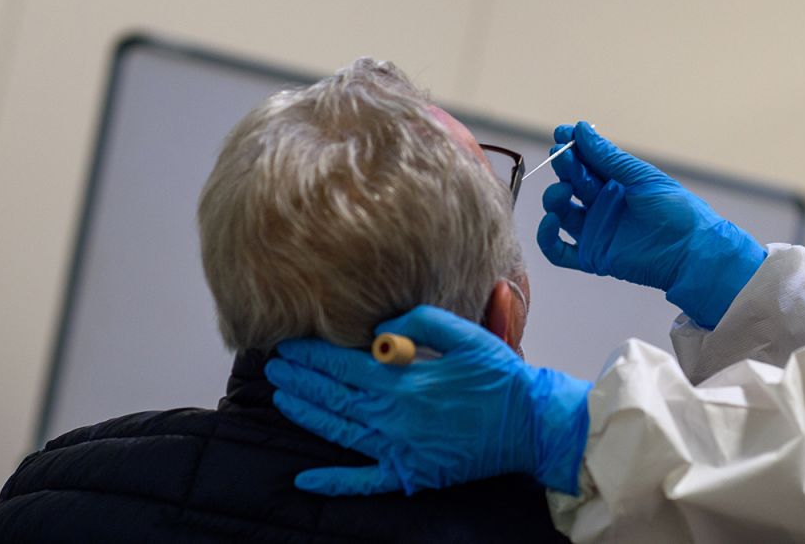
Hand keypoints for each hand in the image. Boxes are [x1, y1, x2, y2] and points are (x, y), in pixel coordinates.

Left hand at [264, 305, 591, 496]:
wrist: (531, 425)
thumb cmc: (501, 378)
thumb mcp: (466, 335)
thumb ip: (421, 322)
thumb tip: (381, 326)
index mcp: (404, 382)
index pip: (343, 365)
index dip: (312, 354)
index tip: (289, 343)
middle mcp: (393, 418)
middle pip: (333, 397)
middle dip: (300, 380)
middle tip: (273, 366)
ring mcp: (399, 450)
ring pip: (339, 431)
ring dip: (306, 414)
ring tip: (281, 398)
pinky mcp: (410, 474)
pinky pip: (364, 481)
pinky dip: (333, 482)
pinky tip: (305, 480)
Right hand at [537, 121, 765, 328]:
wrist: (691, 250)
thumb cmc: (677, 210)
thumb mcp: (642, 177)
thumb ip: (608, 157)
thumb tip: (581, 130)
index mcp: (617, 183)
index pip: (586, 161)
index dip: (572, 147)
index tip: (562, 133)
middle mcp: (603, 205)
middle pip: (572, 183)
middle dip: (565, 167)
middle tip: (562, 155)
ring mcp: (596, 230)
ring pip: (562, 211)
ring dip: (555, 198)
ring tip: (563, 191)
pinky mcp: (592, 256)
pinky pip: (560, 250)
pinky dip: (548, 236)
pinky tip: (552, 221)